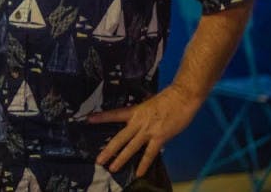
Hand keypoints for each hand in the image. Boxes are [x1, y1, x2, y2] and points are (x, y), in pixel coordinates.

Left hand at [88, 84, 202, 177]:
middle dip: (108, 150)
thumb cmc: (167, 98)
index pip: (114, 114)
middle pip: (120, 138)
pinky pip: (150, 153)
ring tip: (112, 168)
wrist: (181, 98)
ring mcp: (148, 130)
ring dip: (121, 158)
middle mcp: (138, 122)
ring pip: (131, 147)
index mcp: (135, 111)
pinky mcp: (159, 137)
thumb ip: (142, 113)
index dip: (101, 117)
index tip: (88, 120)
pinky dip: (144, 164)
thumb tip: (139, 119)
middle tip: (99, 160)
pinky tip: (139, 173)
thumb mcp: (149, 102)